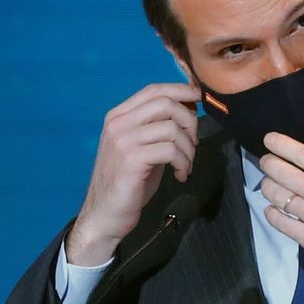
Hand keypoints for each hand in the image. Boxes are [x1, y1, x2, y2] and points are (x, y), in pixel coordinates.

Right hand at [67, 83, 200, 264]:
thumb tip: (188, 110)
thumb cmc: (128, 182)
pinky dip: (183, 163)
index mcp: (119, 116)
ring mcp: (123, 140)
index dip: (182, 90)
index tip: (199, 100)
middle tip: (193, 145)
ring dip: (189, 148)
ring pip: (172, 128)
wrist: (105, 213)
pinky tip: (180, 175)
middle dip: (190, 122)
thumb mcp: (142, 148)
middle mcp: (118, 123)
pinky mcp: (131, 159)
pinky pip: (171, 150)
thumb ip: (158, 128)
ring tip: (185, 165)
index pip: (154, 89)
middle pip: (166, 104)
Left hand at [259, 124, 303, 278]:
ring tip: (270, 184)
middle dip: (270, 163)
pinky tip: (274, 208)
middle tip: (266, 162)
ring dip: (268, 186)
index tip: (268, 139)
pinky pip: (279, 221)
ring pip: (278, 196)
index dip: (283, 145)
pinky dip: (271, 211)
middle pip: (286, 174)